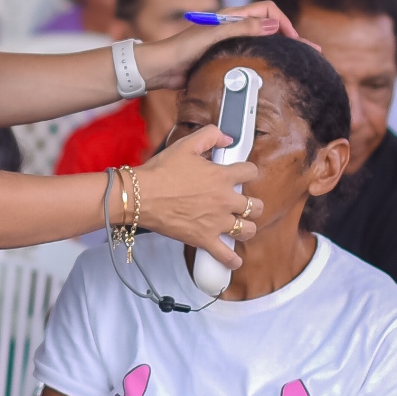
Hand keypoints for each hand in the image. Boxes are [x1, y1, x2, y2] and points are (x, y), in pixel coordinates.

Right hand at [130, 125, 261, 265]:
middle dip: (253, 204)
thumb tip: (227, 137)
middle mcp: (225, 200)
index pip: (251, 172)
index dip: (249, 172)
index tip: (244, 175)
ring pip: (247, 230)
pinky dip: (232, 259)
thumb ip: (210, 135)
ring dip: (246, 228)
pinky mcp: (204, 239)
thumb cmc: (160, 172)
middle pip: (256, 206)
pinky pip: (225, 254)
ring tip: (240, 227)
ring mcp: (216, 222)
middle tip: (244, 204)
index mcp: (222, 177)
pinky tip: (234, 259)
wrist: (140, 196)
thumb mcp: (185, 145)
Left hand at [131, 0, 300, 92]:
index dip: (283, 21)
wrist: (160, 68)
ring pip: (262, 41)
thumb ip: (242, 27)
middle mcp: (231, 26)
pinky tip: (274, 72)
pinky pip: (251, 55)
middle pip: (269, 25)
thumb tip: (273, 25)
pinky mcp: (223, 57)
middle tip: (312, 51)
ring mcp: (228, 42)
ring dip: (281, 48)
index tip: (294, 39)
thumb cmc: (182, 48)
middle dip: (291, 35)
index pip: (267, 10)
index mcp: (230, 16)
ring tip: (300, 62)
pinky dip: (266, 59)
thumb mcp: (214, 35)